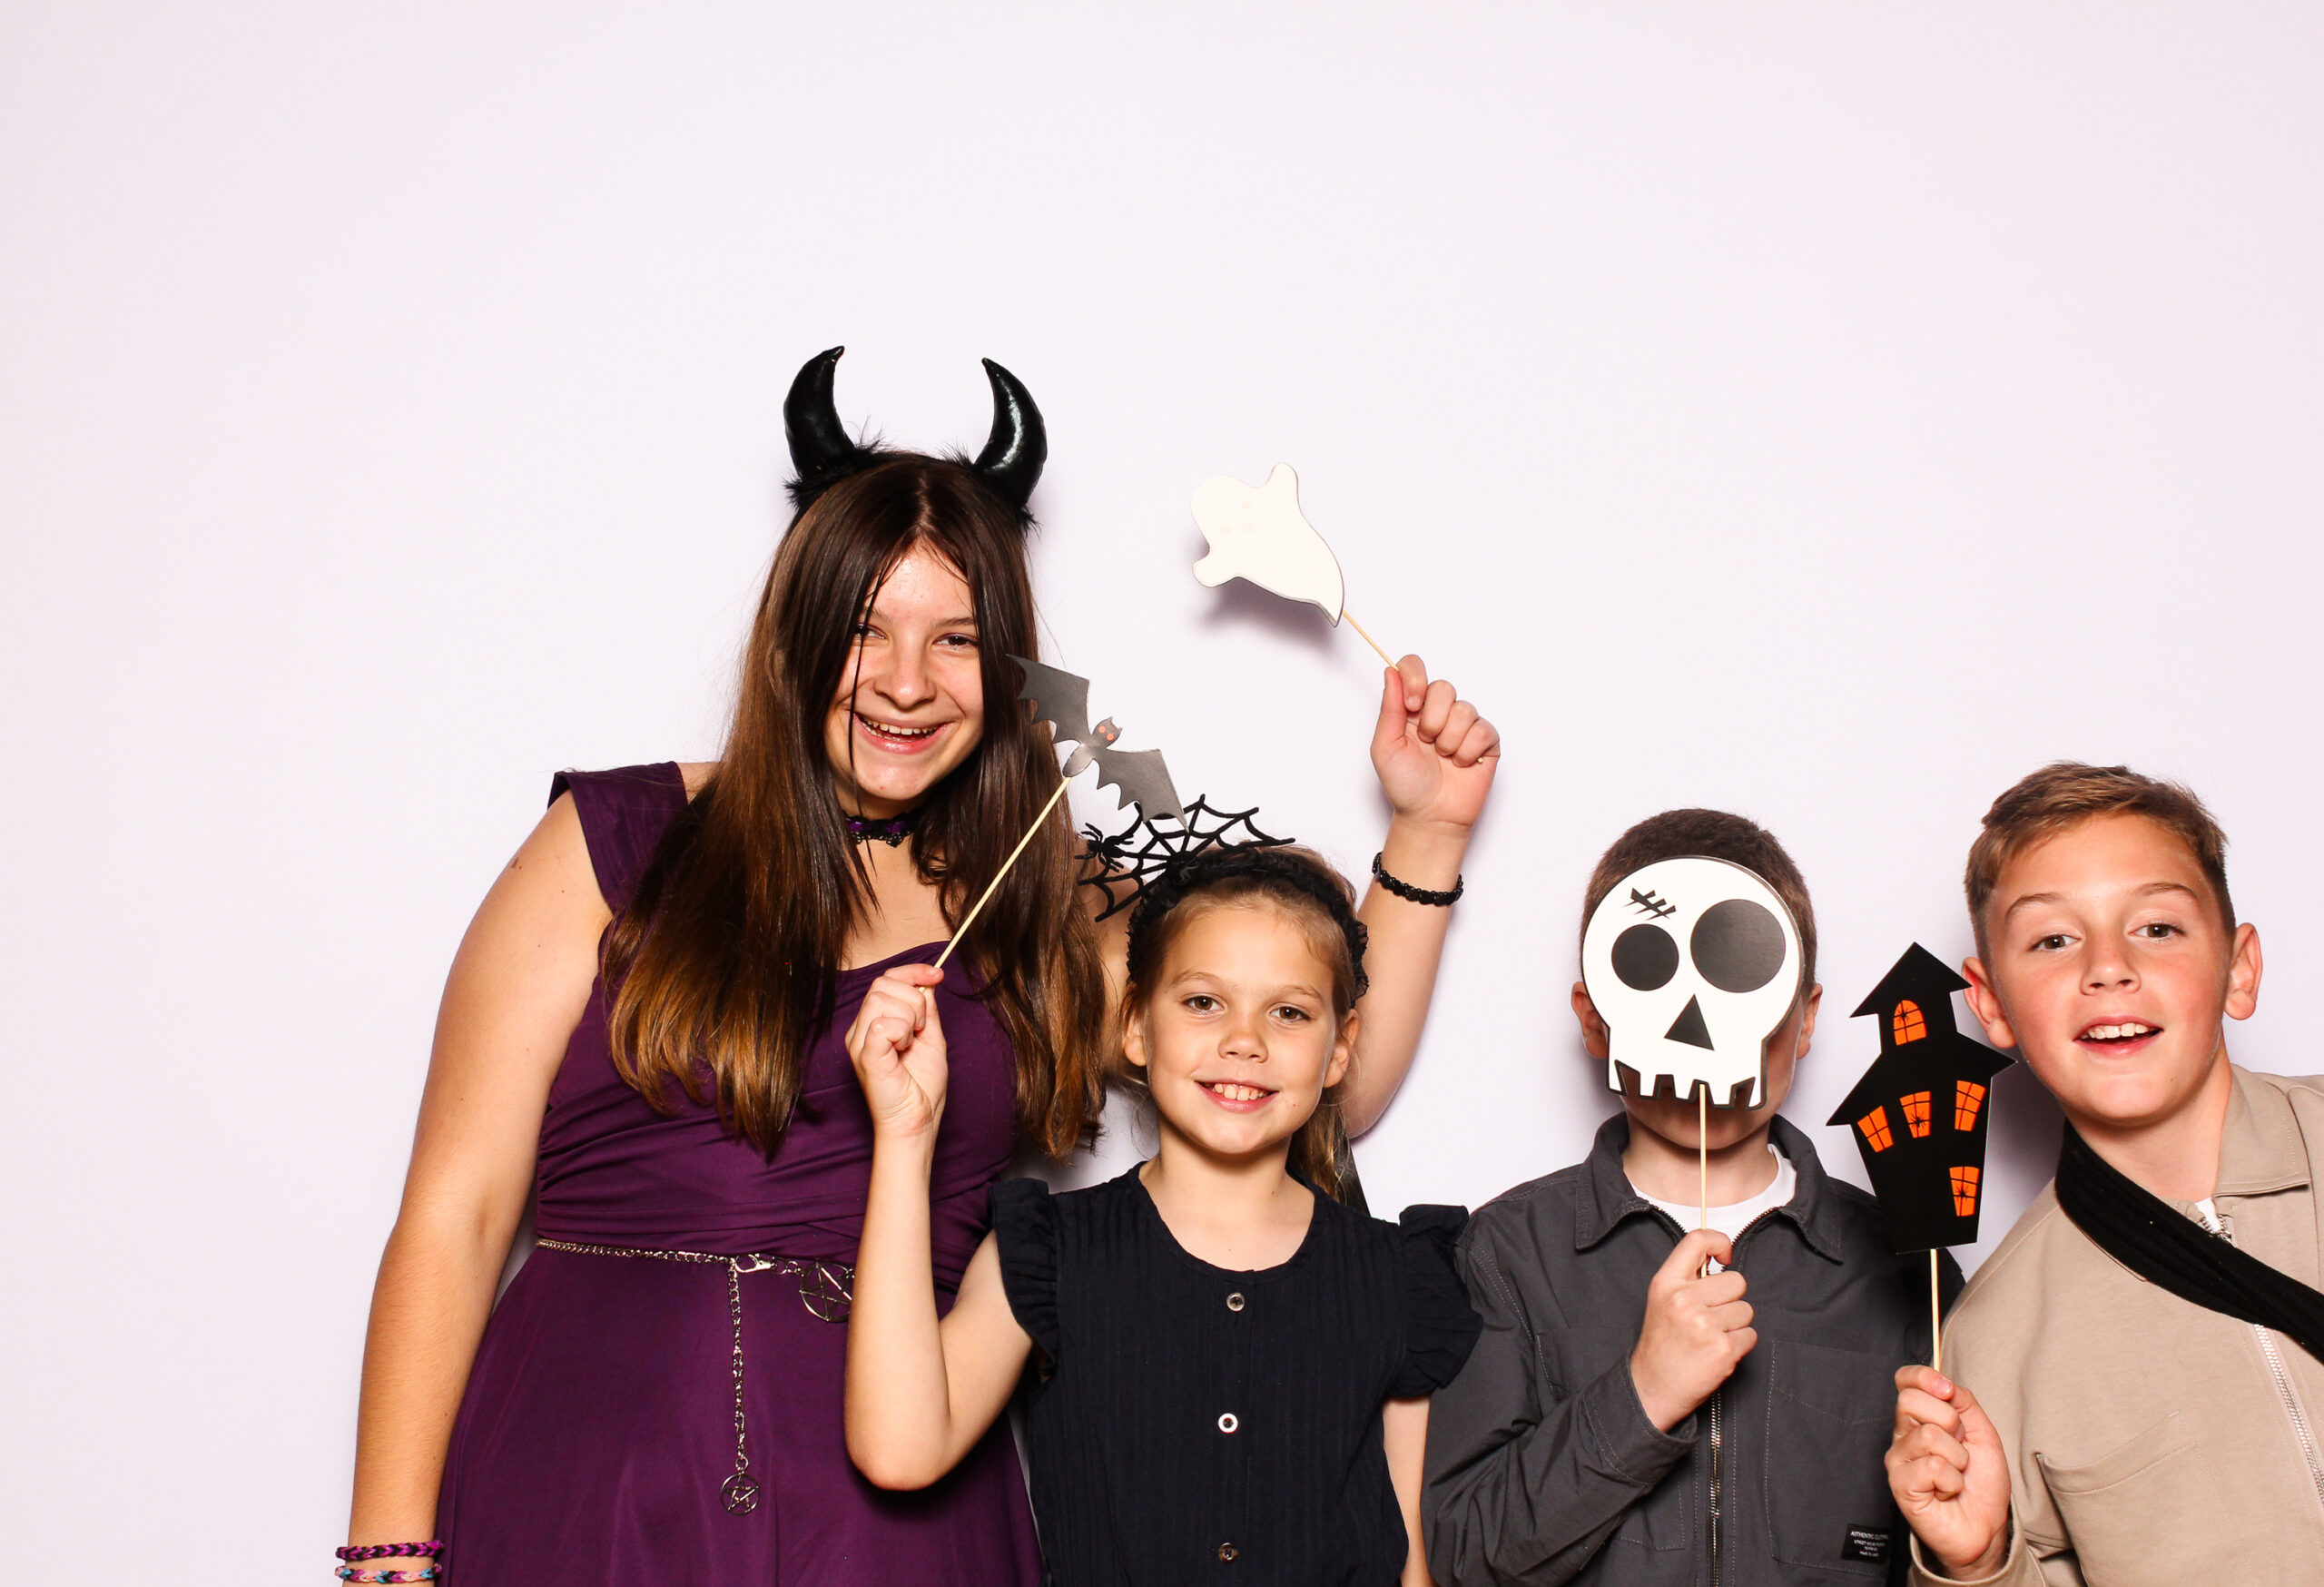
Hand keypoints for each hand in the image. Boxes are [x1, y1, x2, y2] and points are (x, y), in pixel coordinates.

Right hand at [845, 964, 949, 1143]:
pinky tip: (904, 1050)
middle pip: (882, 983)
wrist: (918, 1120)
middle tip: (922, 1028)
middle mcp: (861, 1029)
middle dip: (914, 999)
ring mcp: (859, 1041)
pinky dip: (902, 1032)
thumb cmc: (921, 1087)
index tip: (938, 975)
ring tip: (911, 1042)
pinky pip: (881, 1023)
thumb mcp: (931, 1038)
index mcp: (875, 1022)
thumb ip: (927, 1010)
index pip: (886, 978)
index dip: (913, 972)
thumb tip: (927, 981)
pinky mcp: (864, 1055)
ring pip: (881, 998)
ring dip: (909, 1017)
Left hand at [1371, 655, 1499, 834]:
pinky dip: (1468, 752)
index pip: (1414, 667)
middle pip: (1444, 687)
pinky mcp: (1486, 741)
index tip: (1412, 705)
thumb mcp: (1385, 746)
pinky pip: (1482, 730)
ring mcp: (1464, 725)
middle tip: (1426, 742)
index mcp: (1412, 708)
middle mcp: (1439, 711)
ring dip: (1449, 740)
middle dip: (1432, 720)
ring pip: (1464, 709)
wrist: (1430, 816)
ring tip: (1442, 757)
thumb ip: (1390, 708)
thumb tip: (1392, 672)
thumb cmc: (1405, 784)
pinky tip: (1460, 764)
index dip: (1415, 679)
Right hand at [1629, 1229, 1755, 1430]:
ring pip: (1746, 1310)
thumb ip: (1687, 1278)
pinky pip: (1750, 1335)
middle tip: (1711, 1317)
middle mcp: (1684, 1300)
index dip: (1719, 1242)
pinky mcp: (1723, 1349)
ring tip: (1711, 1337)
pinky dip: (1740, 1345)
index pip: (1698, 1240)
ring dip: (1736, 1325)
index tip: (1725, 1257)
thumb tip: (1722, 1259)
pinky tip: (1718, 1352)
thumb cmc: (1661, 1345)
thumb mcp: (1662, 1300)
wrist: (1652, 1388)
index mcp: (1666, 1283)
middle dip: (1731, 1299)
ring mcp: (1704, 1325)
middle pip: (1736, 1281)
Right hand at [1888, 1366, 2010, 1577]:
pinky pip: (1932, 1467)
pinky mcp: (1901, 1484)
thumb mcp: (1983, 1434)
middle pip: (1910, 1400)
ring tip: (1956, 1475)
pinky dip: (1952, 1481)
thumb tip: (1945, 1384)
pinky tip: (1947, 1491)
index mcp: (1920, 1418)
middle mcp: (1904, 1435)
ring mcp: (1899, 1459)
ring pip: (1928, 1435)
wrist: (1985, 1527)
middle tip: (1960, 1447)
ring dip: (1957, 1458)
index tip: (1947, 1391)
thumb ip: (1964, 1403)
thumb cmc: (1981, 1484)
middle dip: (1950, 1422)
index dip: (1924, 1377)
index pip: (1906, 1380)